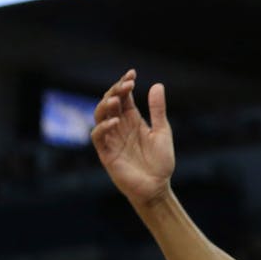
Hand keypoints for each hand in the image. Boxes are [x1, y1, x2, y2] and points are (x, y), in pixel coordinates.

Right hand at [91, 70, 174, 210]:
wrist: (157, 186)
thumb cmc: (160, 161)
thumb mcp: (162, 131)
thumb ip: (157, 110)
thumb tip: (157, 84)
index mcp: (133, 121)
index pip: (124, 98)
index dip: (124, 85)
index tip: (132, 73)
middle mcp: (120, 128)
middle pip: (110, 104)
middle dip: (115, 91)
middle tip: (127, 83)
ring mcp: (111, 140)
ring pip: (99, 117)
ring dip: (106, 106)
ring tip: (116, 99)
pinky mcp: (106, 154)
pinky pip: (98, 138)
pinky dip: (103, 128)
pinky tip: (115, 121)